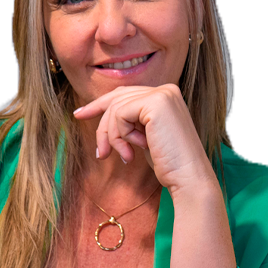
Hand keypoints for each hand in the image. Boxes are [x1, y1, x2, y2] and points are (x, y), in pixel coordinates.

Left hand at [73, 84, 211, 192]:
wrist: (188, 178)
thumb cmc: (169, 163)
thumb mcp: (146, 136)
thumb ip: (132, 120)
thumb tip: (104, 114)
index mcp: (166, 95)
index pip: (125, 93)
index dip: (100, 104)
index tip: (79, 114)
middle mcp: (166, 90)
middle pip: (117, 99)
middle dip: (103, 126)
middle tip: (101, 153)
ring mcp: (162, 94)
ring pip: (116, 108)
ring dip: (113, 137)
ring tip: (124, 156)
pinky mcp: (156, 103)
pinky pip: (120, 114)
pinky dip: (120, 136)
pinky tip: (132, 152)